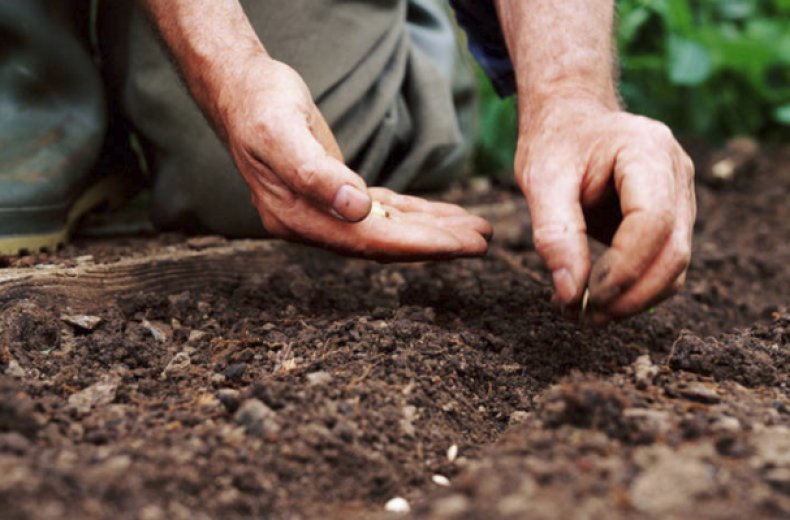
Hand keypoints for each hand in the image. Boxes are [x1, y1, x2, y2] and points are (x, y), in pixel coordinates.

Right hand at [216, 56, 491, 260]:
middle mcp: (313, 224)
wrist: (240, 91)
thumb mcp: (283, 134)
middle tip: (483, 241)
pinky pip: (382, 211)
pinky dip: (414, 213)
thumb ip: (316, 174)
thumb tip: (357, 209)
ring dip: (432, 229)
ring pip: (389, 228)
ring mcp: (324, 212)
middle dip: (436, 243)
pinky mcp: (336, 195)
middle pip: (386, 242)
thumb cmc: (260, 107)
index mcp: (300, 219)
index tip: (463, 246)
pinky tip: (441, 214)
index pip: (371, 241)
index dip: (420, 245)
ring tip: (475, 229)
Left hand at [516, 99, 695, 324]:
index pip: (653, 222)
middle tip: (580, 318)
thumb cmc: (555, 142)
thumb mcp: (541, 179)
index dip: (621, 269)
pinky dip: (633, 291)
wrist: (571, 121)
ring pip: (675, 267)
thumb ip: (554, 234)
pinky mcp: (673, 219)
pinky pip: (664, 266)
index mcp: (648, 151)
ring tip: (581, 313)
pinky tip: (594, 297)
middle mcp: (677, 174)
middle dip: (628, 296)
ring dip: (632, 301)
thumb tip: (569, 294)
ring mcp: (681, 197)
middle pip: (673, 252)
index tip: (580, 297)